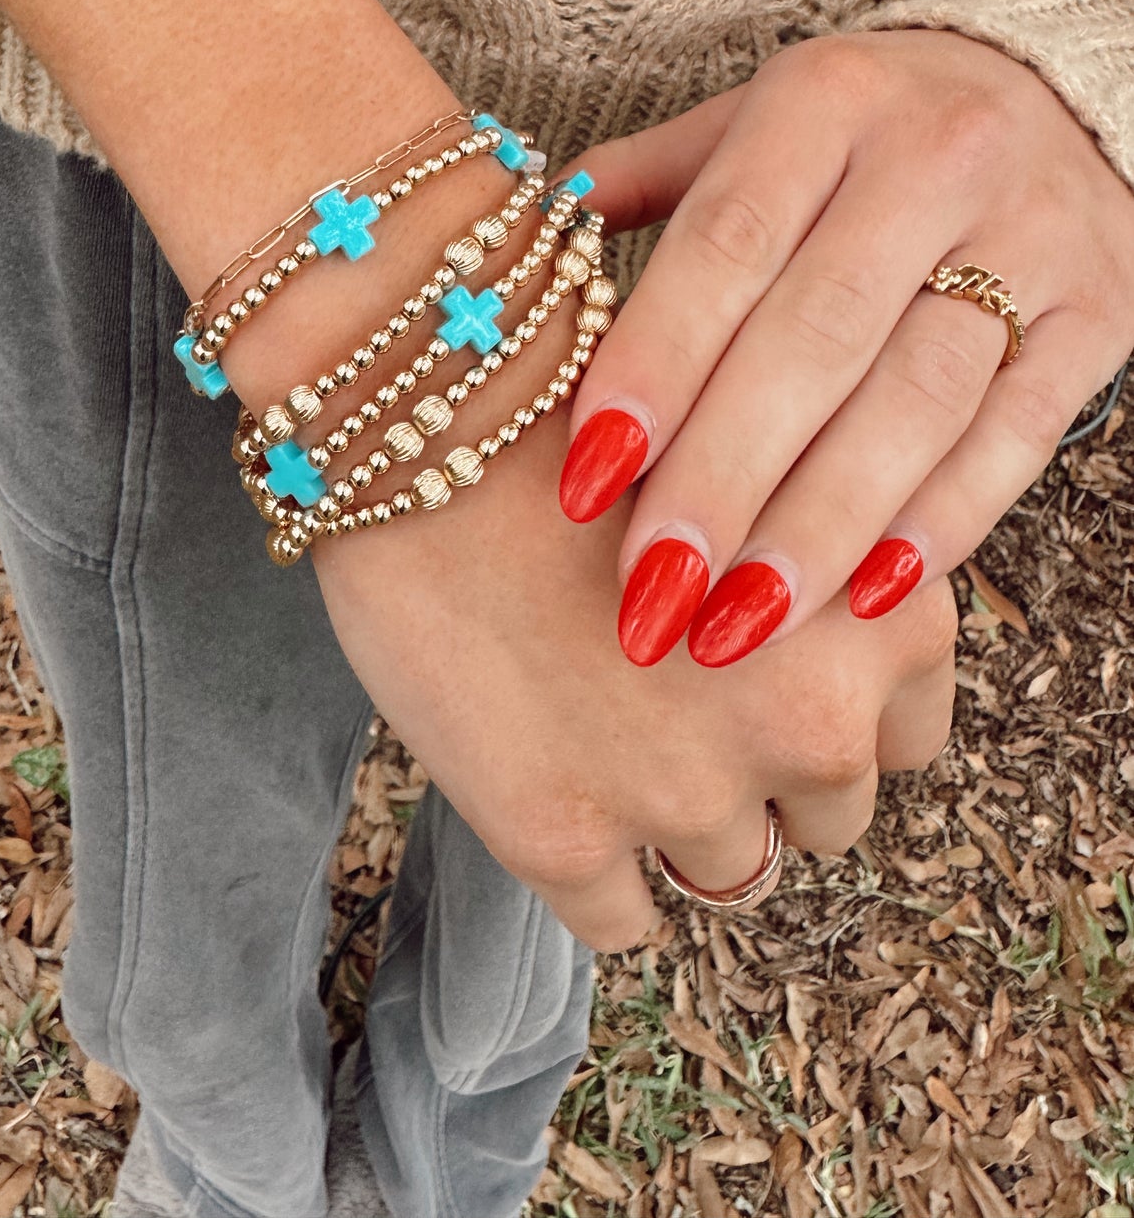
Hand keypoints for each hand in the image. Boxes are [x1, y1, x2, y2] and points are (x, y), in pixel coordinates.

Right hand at [314, 407, 957, 949]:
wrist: (425, 416)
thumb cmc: (589, 411)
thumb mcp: (766, 476)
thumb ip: (820, 574)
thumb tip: (817, 649)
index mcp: (884, 616)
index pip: (907, 731)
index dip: (835, 703)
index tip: (769, 675)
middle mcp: (812, 722)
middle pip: (831, 814)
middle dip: (766, 769)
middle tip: (677, 697)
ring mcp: (687, 792)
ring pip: (734, 872)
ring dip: (681, 818)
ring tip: (607, 729)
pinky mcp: (564, 836)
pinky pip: (622, 921)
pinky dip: (597, 871)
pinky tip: (553, 779)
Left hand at [557, 30, 1133, 666]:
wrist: (1057, 88)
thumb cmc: (864, 126)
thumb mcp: (753, 118)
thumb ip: (644, 183)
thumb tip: (516, 259)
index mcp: (825, 100)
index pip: (727, 245)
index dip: (655, 367)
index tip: (586, 479)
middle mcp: (935, 158)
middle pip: (815, 339)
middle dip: (724, 478)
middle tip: (651, 592)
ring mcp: (1032, 237)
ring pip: (917, 402)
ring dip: (819, 526)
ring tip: (738, 624)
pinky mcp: (1102, 312)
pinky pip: (1016, 434)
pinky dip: (942, 522)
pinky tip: (866, 596)